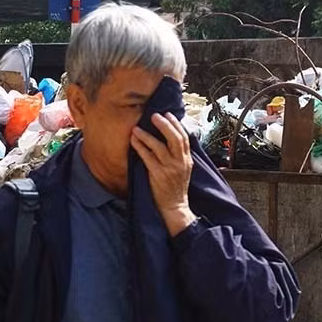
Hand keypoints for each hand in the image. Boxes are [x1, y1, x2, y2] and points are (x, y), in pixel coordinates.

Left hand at [131, 112, 195, 236]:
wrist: (175, 207)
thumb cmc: (176, 189)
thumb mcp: (184, 171)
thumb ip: (179, 157)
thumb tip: (172, 141)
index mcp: (187, 161)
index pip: (184, 138)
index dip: (176, 125)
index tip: (168, 114)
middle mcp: (180, 163)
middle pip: (175, 138)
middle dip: (164, 125)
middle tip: (154, 116)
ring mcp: (170, 169)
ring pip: (159, 147)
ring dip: (147, 135)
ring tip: (137, 128)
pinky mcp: (158, 175)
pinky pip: (148, 158)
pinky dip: (140, 147)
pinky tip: (134, 141)